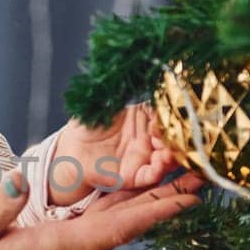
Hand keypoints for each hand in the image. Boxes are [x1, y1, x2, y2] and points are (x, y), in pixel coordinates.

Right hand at [0, 163, 203, 249]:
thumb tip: (22, 175)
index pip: (112, 229)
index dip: (152, 211)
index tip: (186, 198)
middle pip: (123, 228)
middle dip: (160, 203)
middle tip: (198, 179)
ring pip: (112, 231)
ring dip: (143, 206)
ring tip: (174, 182)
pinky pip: (96, 234)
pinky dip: (119, 213)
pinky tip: (129, 198)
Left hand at [49, 104, 180, 206]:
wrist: (70, 149)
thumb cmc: (87, 124)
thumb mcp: (103, 104)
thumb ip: (119, 93)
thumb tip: (133, 73)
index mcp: (144, 117)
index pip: (166, 113)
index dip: (171, 113)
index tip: (171, 111)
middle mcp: (148, 138)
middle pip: (173, 138)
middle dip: (179, 136)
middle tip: (177, 132)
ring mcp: (143, 158)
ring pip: (168, 158)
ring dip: (174, 154)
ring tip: (172, 148)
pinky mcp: (133, 176)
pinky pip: (151, 176)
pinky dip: (159, 169)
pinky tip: (161, 161)